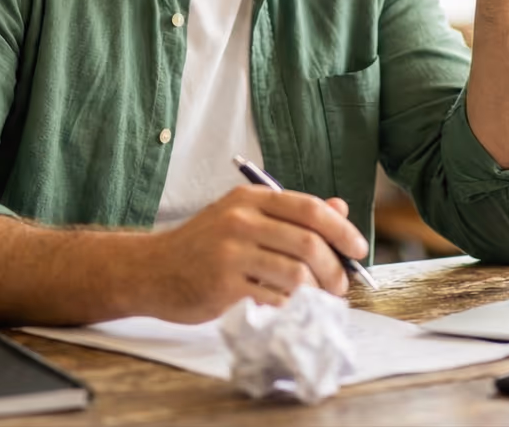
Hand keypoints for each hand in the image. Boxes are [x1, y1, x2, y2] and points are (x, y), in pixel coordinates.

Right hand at [143, 185, 366, 323]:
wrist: (150, 270)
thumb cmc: (201, 246)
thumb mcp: (242, 217)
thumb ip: (289, 214)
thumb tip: (340, 209)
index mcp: (250, 198)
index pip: (309, 208)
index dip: (341, 229)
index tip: (358, 248)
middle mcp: (240, 220)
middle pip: (308, 243)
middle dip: (334, 268)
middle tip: (341, 285)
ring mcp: (230, 253)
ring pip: (296, 274)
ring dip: (317, 292)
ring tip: (319, 300)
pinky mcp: (223, 286)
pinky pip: (274, 298)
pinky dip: (291, 307)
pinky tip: (291, 308)